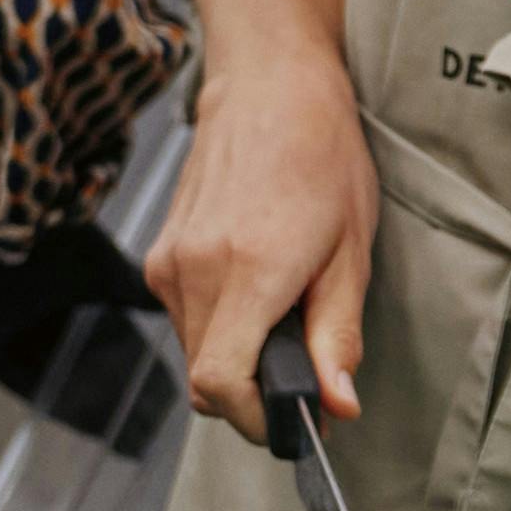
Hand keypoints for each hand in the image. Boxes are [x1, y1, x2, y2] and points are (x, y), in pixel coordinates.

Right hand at [137, 63, 375, 429]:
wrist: (268, 91)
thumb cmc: (321, 160)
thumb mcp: (351, 253)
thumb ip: (337, 336)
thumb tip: (336, 405)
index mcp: (247, 271)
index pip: (220, 383)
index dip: (257, 419)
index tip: (297, 419)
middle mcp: (193, 271)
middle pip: (206, 380)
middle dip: (255, 394)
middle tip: (308, 373)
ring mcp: (168, 262)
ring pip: (195, 352)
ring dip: (237, 358)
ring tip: (285, 314)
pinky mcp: (160, 255)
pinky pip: (186, 320)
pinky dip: (221, 328)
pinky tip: (257, 290)